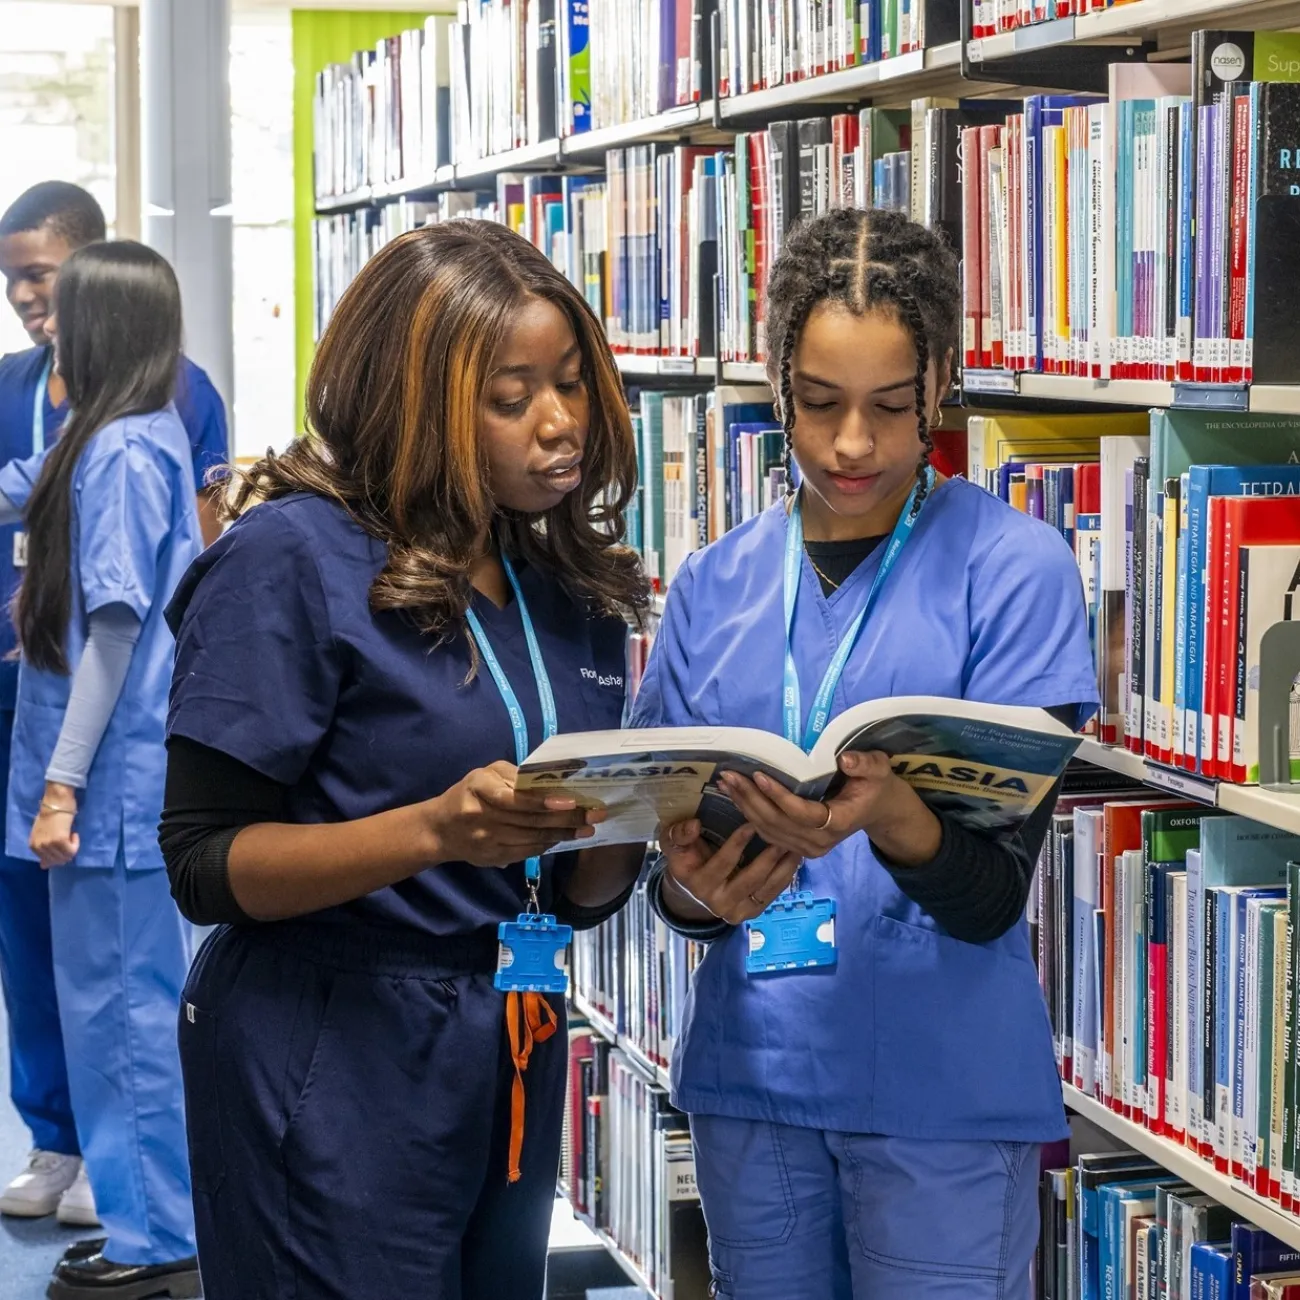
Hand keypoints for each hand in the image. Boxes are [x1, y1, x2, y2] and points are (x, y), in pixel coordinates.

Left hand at [31, 782, 78, 868]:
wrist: (56, 801)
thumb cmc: (51, 814)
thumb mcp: (42, 834)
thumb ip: (43, 849)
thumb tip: (44, 866)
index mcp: (33, 845)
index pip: (47, 862)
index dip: (59, 856)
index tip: (63, 844)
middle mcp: (39, 847)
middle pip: (57, 861)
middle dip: (66, 853)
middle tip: (69, 841)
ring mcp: (49, 844)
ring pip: (66, 857)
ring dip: (72, 847)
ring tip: (71, 835)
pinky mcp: (60, 840)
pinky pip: (72, 850)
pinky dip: (76, 843)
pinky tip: (74, 833)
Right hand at [424, 760, 604, 868]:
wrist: (440, 829)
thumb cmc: (470, 793)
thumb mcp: (485, 775)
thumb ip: (513, 777)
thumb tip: (549, 783)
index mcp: (480, 789)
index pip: (516, 798)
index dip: (544, 801)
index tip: (570, 802)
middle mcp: (482, 816)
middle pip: (530, 820)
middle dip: (565, 819)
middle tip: (593, 816)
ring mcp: (487, 841)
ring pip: (531, 838)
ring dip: (561, 834)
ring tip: (585, 829)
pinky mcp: (492, 858)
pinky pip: (525, 851)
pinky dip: (546, 845)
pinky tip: (562, 838)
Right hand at [660, 820, 801, 926]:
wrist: (691, 887)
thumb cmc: (685, 857)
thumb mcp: (673, 843)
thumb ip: (678, 834)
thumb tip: (693, 825)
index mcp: (696, 884)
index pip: (722, 863)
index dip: (737, 843)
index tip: (753, 823)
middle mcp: (716, 903)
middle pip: (749, 879)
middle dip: (769, 857)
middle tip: (784, 836)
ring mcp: (735, 912)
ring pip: (765, 889)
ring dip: (783, 867)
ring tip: (795, 846)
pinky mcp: (750, 914)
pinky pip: (771, 896)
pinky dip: (785, 877)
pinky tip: (794, 860)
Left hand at [716, 751, 913, 860]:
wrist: (878, 810)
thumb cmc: (876, 786)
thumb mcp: (879, 770)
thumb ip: (865, 765)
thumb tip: (845, 760)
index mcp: (838, 823)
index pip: (802, 813)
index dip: (779, 796)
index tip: (758, 775)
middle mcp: (819, 842)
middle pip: (778, 823)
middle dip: (751, 798)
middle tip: (730, 775)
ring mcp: (806, 848)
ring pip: (768, 830)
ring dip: (744, 806)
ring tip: (726, 783)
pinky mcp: (796, 846)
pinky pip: (768, 833)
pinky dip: (749, 814)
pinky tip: (734, 796)